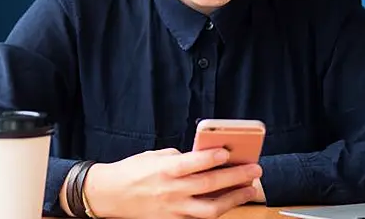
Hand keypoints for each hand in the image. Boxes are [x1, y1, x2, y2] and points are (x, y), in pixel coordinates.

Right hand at [79, 147, 260, 218]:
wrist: (109, 196)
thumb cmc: (132, 171)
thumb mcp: (154, 156)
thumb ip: (179, 158)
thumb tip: (204, 158)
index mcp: (164, 170)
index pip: (192, 163)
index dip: (212, 158)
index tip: (229, 152)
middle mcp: (171, 191)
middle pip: (209, 185)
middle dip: (235, 177)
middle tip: (254, 170)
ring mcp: (173, 210)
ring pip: (210, 209)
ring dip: (234, 199)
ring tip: (250, 191)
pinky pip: (200, 218)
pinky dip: (217, 211)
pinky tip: (230, 203)